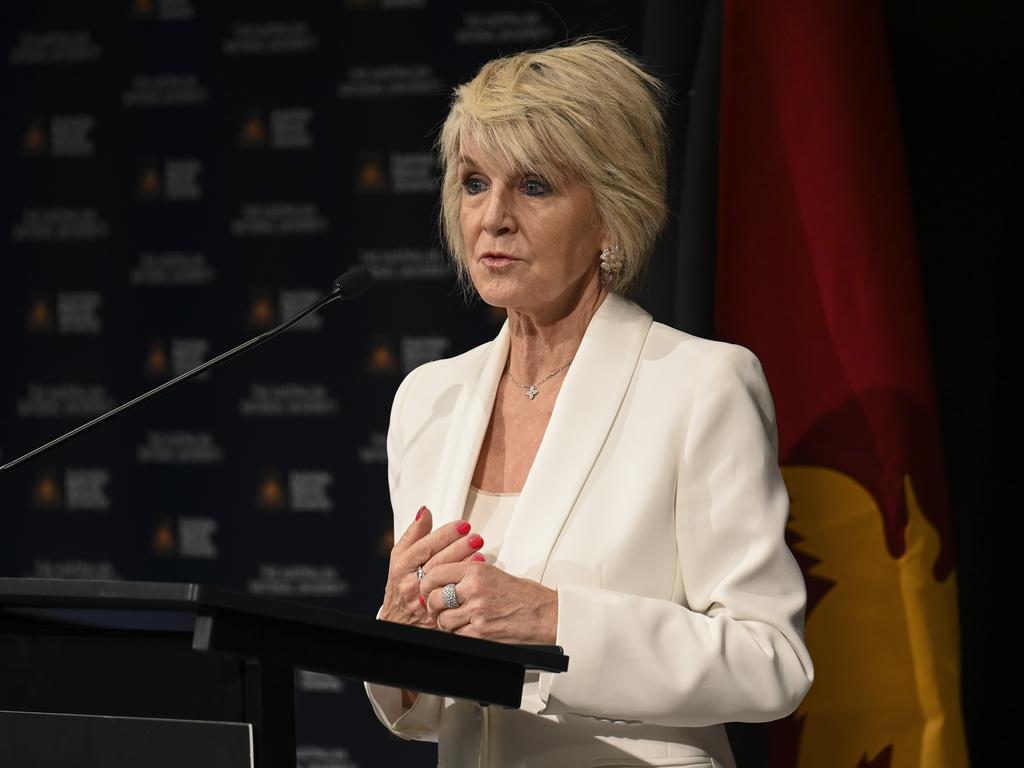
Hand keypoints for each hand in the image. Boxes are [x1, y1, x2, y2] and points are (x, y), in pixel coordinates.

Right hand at [379, 506, 483, 628]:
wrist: (398, 621)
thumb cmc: (400, 585)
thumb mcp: (400, 558)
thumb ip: (413, 535)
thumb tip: (425, 511)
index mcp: (401, 567)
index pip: (424, 547)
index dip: (444, 535)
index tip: (462, 524)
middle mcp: (410, 584)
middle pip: (436, 562)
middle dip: (458, 547)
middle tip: (475, 536)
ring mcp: (422, 600)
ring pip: (444, 579)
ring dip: (463, 563)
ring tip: (479, 550)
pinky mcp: (434, 614)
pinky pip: (451, 597)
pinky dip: (463, 584)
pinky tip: (474, 573)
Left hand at [420, 560, 557, 643]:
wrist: (545, 614)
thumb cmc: (525, 595)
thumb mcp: (494, 574)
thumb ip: (468, 575)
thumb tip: (444, 579)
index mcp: (476, 570)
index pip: (435, 573)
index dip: (426, 583)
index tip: (427, 588)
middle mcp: (474, 589)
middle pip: (434, 598)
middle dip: (432, 605)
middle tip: (436, 607)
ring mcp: (477, 612)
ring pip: (443, 620)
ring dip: (445, 622)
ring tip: (455, 620)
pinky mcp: (481, 633)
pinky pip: (456, 635)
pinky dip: (458, 634)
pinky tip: (467, 629)